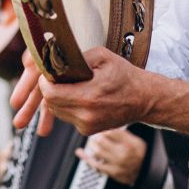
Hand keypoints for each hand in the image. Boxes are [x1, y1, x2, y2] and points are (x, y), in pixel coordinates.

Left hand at [15, 46, 148, 136]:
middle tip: (57, 78)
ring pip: (57, 112)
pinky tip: (80, 97)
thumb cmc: (124, 75)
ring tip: (70, 86)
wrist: (144, 99)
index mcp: (88, 97)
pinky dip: (68, 107)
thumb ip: (77, 57)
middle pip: (51, 104)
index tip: (49, 73)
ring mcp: (87, 126)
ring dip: (58, 99)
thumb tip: (56, 59)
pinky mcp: (87, 131)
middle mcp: (86, 115)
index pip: (50, 94)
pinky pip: (68, 117)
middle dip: (50, 89)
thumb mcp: (102, 56)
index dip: (45, 82)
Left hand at [79, 128, 146, 185]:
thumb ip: (122, 133)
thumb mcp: (136, 141)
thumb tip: (107, 123)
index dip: (103, 128)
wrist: (144, 173)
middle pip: (102, 140)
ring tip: (92, 141)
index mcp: (130, 143)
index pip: (111, 131)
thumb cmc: (139, 155)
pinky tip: (80, 152)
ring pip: (97, 151)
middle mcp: (124, 154)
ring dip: (92, 144)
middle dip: (96, 135)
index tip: (100, 125)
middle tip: (94, 133)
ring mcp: (117, 164)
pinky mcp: (112, 173)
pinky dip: (86, 158)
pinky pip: (95, 165)